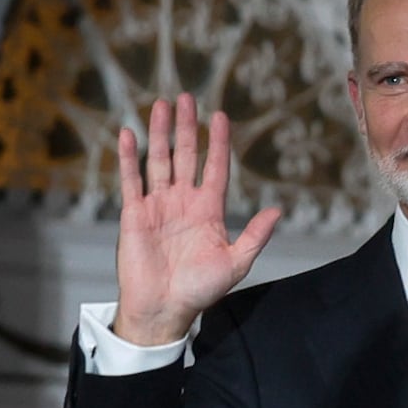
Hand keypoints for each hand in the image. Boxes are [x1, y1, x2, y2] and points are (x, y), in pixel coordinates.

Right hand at [114, 93, 281, 345]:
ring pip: (159, 160)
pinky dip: (129, 157)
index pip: (214, 168)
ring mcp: (158, 206)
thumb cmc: (199, 291)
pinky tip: (129, 134)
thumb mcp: (236, 263)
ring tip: (161, 105)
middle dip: (186, 127)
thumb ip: (255, 236)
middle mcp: (183, 202)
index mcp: (208, 210)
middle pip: (185, 155)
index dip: (217, 142)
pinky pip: (131, 180)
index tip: (220, 116)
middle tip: (186, 98)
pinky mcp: (134, 214)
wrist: (163, 309)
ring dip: (160, 133)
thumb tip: (277, 211)